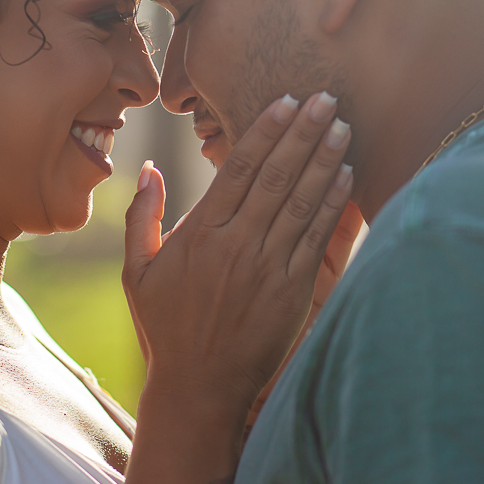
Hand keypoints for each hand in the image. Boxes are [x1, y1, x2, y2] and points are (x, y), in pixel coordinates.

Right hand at [123, 92, 355, 416]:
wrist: (199, 387)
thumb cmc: (166, 328)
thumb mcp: (136, 272)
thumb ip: (142, 217)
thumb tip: (149, 168)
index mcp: (199, 234)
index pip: (237, 169)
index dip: (264, 132)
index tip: (285, 101)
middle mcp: (235, 245)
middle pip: (275, 176)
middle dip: (303, 132)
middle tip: (325, 97)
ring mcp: (266, 267)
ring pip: (301, 201)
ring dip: (324, 159)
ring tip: (342, 125)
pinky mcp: (292, 290)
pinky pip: (316, 237)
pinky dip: (333, 203)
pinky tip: (346, 174)